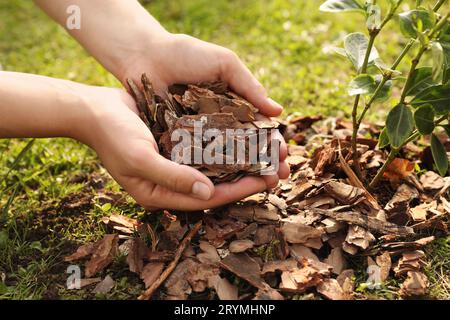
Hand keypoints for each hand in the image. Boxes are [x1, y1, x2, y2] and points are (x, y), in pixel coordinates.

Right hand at [79, 86, 287, 210]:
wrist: (94, 108)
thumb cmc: (112, 135)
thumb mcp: (140, 158)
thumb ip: (172, 177)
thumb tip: (208, 191)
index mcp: (161, 195)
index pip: (207, 199)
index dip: (237, 191)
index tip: (265, 181)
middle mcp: (172, 183)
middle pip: (216, 186)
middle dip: (246, 179)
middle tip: (277, 170)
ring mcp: (175, 164)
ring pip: (215, 168)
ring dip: (241, 162)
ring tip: (269, 154)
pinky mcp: (176, 146)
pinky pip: (207, 150)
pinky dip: (227, 146)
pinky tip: (246, 137)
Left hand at [119, 33, 289, 185]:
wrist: (147, 55)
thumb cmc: (187, 54)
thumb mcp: (224, 64)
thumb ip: (249, 86)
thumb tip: (279, 111)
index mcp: (234, 106)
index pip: (259, 130)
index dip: (273, 143)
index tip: (286, 156)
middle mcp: (219, 125)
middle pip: (246, 149)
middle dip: (265, 163)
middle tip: (279, 176)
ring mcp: (198, 135)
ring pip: (225, 159)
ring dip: (245, 173)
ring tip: (262, 184)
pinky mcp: (178, 142)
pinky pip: (197, 159)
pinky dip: (213, 171)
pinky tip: (228, 183)